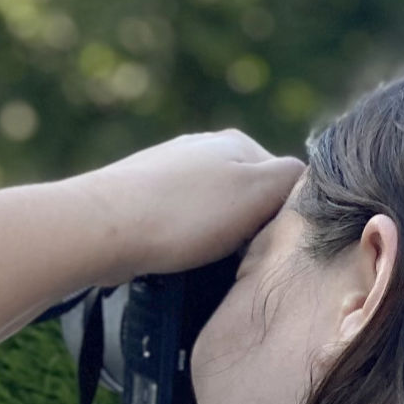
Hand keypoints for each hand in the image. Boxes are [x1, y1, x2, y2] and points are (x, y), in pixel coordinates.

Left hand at [78, 130, 305, 281]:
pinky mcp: (135, 199)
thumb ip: (293, 179)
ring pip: (207, 212)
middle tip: (233, 259)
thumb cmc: (183, 214)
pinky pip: (173, 224)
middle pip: (243, 197)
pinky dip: (177, 242)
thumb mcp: (258, 190)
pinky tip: (168, 256)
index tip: (266, 245)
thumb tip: (306, 179)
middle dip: (243, 229)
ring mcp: (164, 172)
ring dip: (209, 239)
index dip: (280, 218)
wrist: (98, 230)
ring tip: (197, 260)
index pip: (283, 180)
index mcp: (236, 143)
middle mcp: (200, 149)